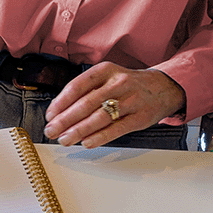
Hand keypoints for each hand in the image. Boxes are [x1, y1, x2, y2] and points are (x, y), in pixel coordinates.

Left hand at [43, 62, 185, 147]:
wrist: (163, 87)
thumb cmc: (128, 84)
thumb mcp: (108, 77)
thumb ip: (88, 90)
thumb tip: (61, 110)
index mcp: (105, 70)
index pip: (77, 86)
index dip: (61, 102)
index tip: (50, 115)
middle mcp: (118, 82)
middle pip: (86, 103)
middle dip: (65, 120)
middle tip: (51, 131)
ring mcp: (131, 100)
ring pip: (100, 117)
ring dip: (78, 131)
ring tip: (65, 140)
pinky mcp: (140, 117)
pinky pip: (117, 129)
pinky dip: (100, 137)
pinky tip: (86, 142)